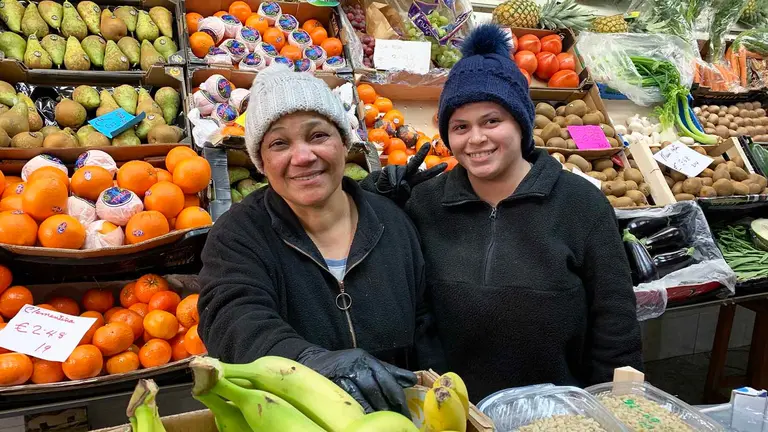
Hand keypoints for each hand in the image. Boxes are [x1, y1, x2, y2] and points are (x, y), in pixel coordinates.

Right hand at [297, 347, 416, 417]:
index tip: (405, 414)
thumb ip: (390, 372)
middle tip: (396, 422)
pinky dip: (356, 411)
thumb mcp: (368, 363)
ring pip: (361, 397)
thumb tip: (412, 380)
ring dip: (372, 412)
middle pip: (375, 390)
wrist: (313, 359)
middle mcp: (356, 366)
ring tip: (381, 424)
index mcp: (368, 361)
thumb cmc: (346, 364)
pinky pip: (346, 401)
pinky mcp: (331, 385)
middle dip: (386, 408)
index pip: (387, 380)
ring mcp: (342, 376)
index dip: (397, 398)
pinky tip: (362, 420)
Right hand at [376, 144, 446, 203]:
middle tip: (428, 144)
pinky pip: (392, 173)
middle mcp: (406, 173)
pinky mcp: (388, 169)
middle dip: (421, 153)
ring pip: (401, 173)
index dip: (435, 170)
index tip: (445, 165)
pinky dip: (391, 180)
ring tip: (392, 190)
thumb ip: (405, 192)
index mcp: (412, 180)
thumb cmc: (391, 197)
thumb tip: (404, 184)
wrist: (378, 195)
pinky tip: (388, 186)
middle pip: (415, 162)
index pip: (425, 175)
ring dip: (397, 183)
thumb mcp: (401, 199)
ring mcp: (397, 170)